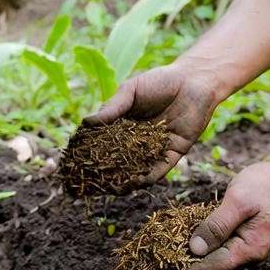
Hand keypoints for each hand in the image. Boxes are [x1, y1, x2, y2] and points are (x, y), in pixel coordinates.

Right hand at [83, 63, 221, 183]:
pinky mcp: (173, 153)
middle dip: (105, 171)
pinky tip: (136, 183)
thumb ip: (111, 107)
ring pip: (137, 168)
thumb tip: (86, 123)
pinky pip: (159, 169)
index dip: (90, 151)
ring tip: (110, 188)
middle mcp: (137, 139)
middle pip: (118, 159)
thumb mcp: (130, 91)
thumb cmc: (160, 81)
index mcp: (123, 124)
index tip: (75, 161)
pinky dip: (148, 177)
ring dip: (124, 179)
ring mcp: (154, 148)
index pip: (104, 141)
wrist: (194, 81)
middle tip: (89, 182)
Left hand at [155, 159, 269, 269]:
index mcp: (249, 249)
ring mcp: (251, 244)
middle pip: (211, 265)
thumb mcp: (238, 202)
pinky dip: (202, 244)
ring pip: (216, 255)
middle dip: (182, 268)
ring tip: (162, 259)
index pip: (209, 267)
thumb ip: (216, 225)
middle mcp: (250, 252)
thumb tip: (194, 250)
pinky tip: (184, 242)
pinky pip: (222, 244)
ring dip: (190, 257)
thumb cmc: (269, 185)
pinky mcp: (249, 234)